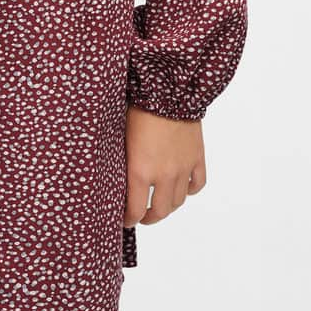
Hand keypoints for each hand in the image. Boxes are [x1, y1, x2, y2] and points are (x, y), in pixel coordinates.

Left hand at [125, 105, 205, 226]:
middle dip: (149, 218)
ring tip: (160, 203)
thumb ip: (121, 162)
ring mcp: (183, 167)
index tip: (125, 221)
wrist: (168, 90)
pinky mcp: (197, 157)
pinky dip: (189, 189)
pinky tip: (181, 186)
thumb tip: (113, 178)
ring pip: (178, 201)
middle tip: (142, 217)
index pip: (135, 210)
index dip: (129, 220)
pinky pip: (197, 184)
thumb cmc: (137, 108)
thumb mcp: (120, 137)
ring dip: (168, 206)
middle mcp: (164, 174)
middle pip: (160, 212)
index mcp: (140, 170)